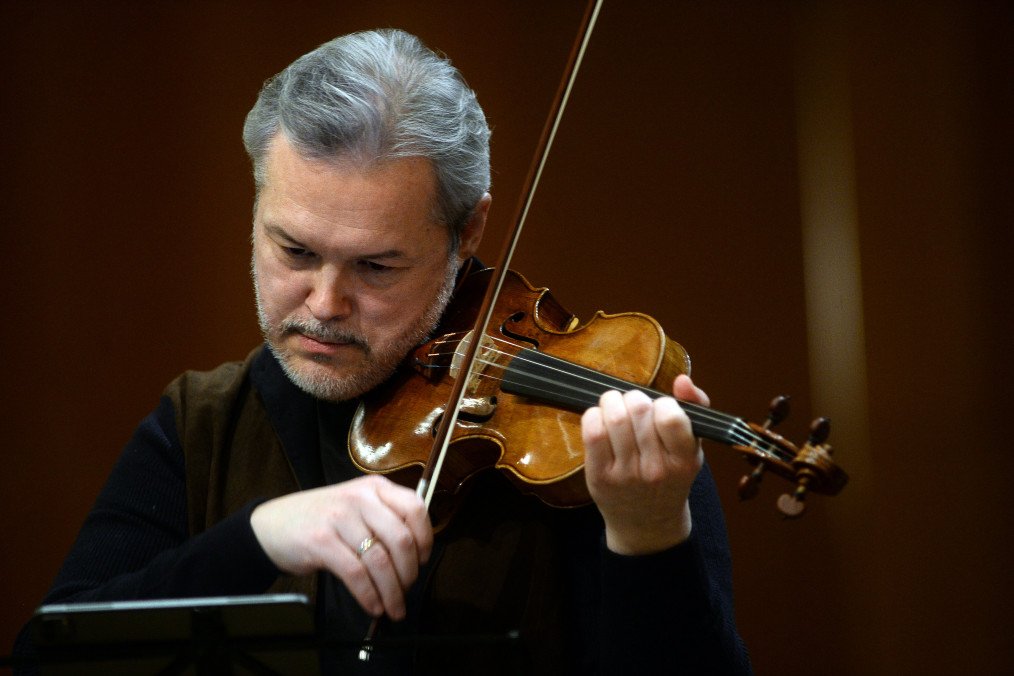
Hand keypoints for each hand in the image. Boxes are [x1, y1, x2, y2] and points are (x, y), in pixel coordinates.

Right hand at [250, 474, 431, 620]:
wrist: (272, 525)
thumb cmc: (321, 519)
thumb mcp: (357, 506)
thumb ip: (385, 519)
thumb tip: (417, 555)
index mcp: (375, 487)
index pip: (415, 509)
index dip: (425, 539)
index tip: (423, 560)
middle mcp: (360, 498)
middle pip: (401, 540)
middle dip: (410, 573)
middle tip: (407, 590)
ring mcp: (339, 518)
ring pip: (380, 561)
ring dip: (392, 591)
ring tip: (393, 606)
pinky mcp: (321, 541)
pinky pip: (356, 574)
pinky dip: (369, 595)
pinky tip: (373, 605)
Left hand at [581, 374, 708, 554]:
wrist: (647, 523)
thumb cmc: (670, 476)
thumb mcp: (692, 447)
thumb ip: (695, 408)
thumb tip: (682, 380)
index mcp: (684, 461)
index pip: (670, 416)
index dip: (662, 402)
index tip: (659, 408)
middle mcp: (656, 470)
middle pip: (637, 410)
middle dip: (634, 398)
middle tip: (634, 406)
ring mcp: (625, 475)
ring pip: (613, 416)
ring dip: (612, 401)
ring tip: (616, 407)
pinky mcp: (599, 477)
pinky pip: (592, 432)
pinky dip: (594, 415)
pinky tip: (600, 419)